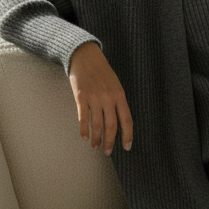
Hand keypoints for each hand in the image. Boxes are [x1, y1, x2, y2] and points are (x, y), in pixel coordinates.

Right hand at [68, 41, 132, 155]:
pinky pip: (83, 118)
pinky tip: (85, 137)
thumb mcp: (116, 85)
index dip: (127, 136)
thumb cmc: (102, 72)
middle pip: (111, 126)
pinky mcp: (81, 97)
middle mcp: (108, 98)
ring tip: (96, 146)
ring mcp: (94, 97)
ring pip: (97, 124)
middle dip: (110, 142)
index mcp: (120, 95)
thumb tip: (119, 123)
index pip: (127, 120)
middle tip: (107, 152)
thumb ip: (118, 102)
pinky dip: (84, 130)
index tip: (127, 147)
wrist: (85, 57)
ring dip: (97, 138)